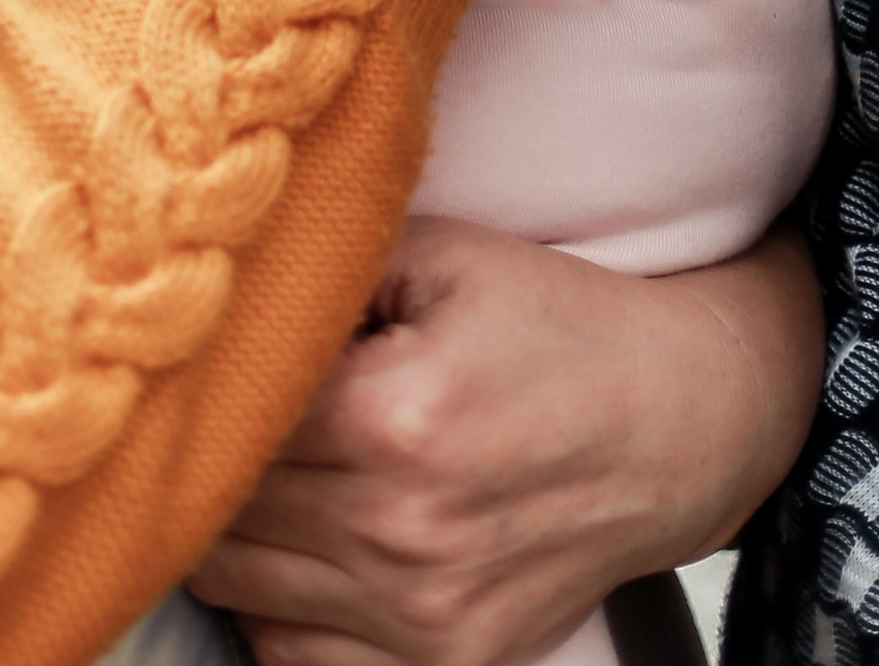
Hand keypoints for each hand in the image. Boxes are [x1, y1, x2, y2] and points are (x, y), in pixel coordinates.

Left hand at [189, 212, 824, 665]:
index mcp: (392, 415)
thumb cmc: (556, 324)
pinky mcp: (446, 661)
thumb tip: (219, 287)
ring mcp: (423, 612)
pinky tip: (293, 544)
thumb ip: (327, 266)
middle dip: (207, 453)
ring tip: (255, 468)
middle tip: (213, 406)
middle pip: (221, 507)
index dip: (203, 380)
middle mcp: (401, 529)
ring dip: (224, 530)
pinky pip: (291, 658)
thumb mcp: (444, 254)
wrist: (677, 422)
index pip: (227, 416)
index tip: (201, 352)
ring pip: (237, 587)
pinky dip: (270, 608)